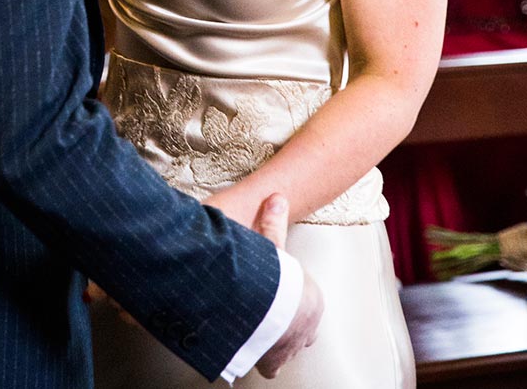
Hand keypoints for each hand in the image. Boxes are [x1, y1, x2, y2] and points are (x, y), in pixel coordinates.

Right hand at [250, 194, 322, 378]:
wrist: (268, 311)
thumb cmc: (276, 279)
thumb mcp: (274, 246)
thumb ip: (275, 224)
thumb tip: (278, 197)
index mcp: (312, 304)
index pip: (308, 306)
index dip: (294, 301)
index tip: (281, 297)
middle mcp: (306, 330)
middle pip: (303, 333)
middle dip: (291, 327)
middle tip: (275, 319)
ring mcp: (290, 349)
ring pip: (288, 350)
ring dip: (277, 344)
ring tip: (262, 335)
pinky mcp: (272, 362)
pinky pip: (269, 366)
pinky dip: (261, 359)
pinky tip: (251, 352)